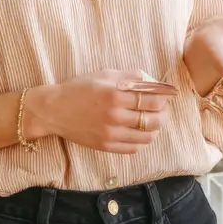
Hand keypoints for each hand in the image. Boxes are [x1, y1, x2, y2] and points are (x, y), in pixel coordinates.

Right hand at [25, 70, 170, 153]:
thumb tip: (151, 79)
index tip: (168, 95)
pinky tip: (141, 132)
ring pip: (147, 136)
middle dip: (164, 114)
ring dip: (156, 129)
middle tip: (164, 109)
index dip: (165, 98)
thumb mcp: (104, 75)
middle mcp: (115, 116)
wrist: (54, 110)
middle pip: (154, 119)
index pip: (153, 99)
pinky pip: (134, 148)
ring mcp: (111, 134)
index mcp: (115, 95)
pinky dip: (142, 141)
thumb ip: (129, 76)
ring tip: (154, 121)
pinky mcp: (106, 146)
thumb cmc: (79, 88)